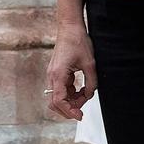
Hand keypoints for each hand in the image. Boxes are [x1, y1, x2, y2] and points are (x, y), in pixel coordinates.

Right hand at [45, 0, 96, 120]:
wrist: (70, 28)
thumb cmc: (77, 42)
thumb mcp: (90, 64)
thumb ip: (91, 83)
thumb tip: (90, 95)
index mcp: (58, 75)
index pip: (59, 100)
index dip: (69, 111)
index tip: (79, 116)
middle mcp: (52, 76)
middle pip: (55, 103)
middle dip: (68, 109)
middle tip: (82, 110)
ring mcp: (53, 75)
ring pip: (58, 97)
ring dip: (70, 101)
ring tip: (85, 96)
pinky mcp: (57, 73)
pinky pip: (61, 89)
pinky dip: (70, 93)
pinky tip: (81, 90)